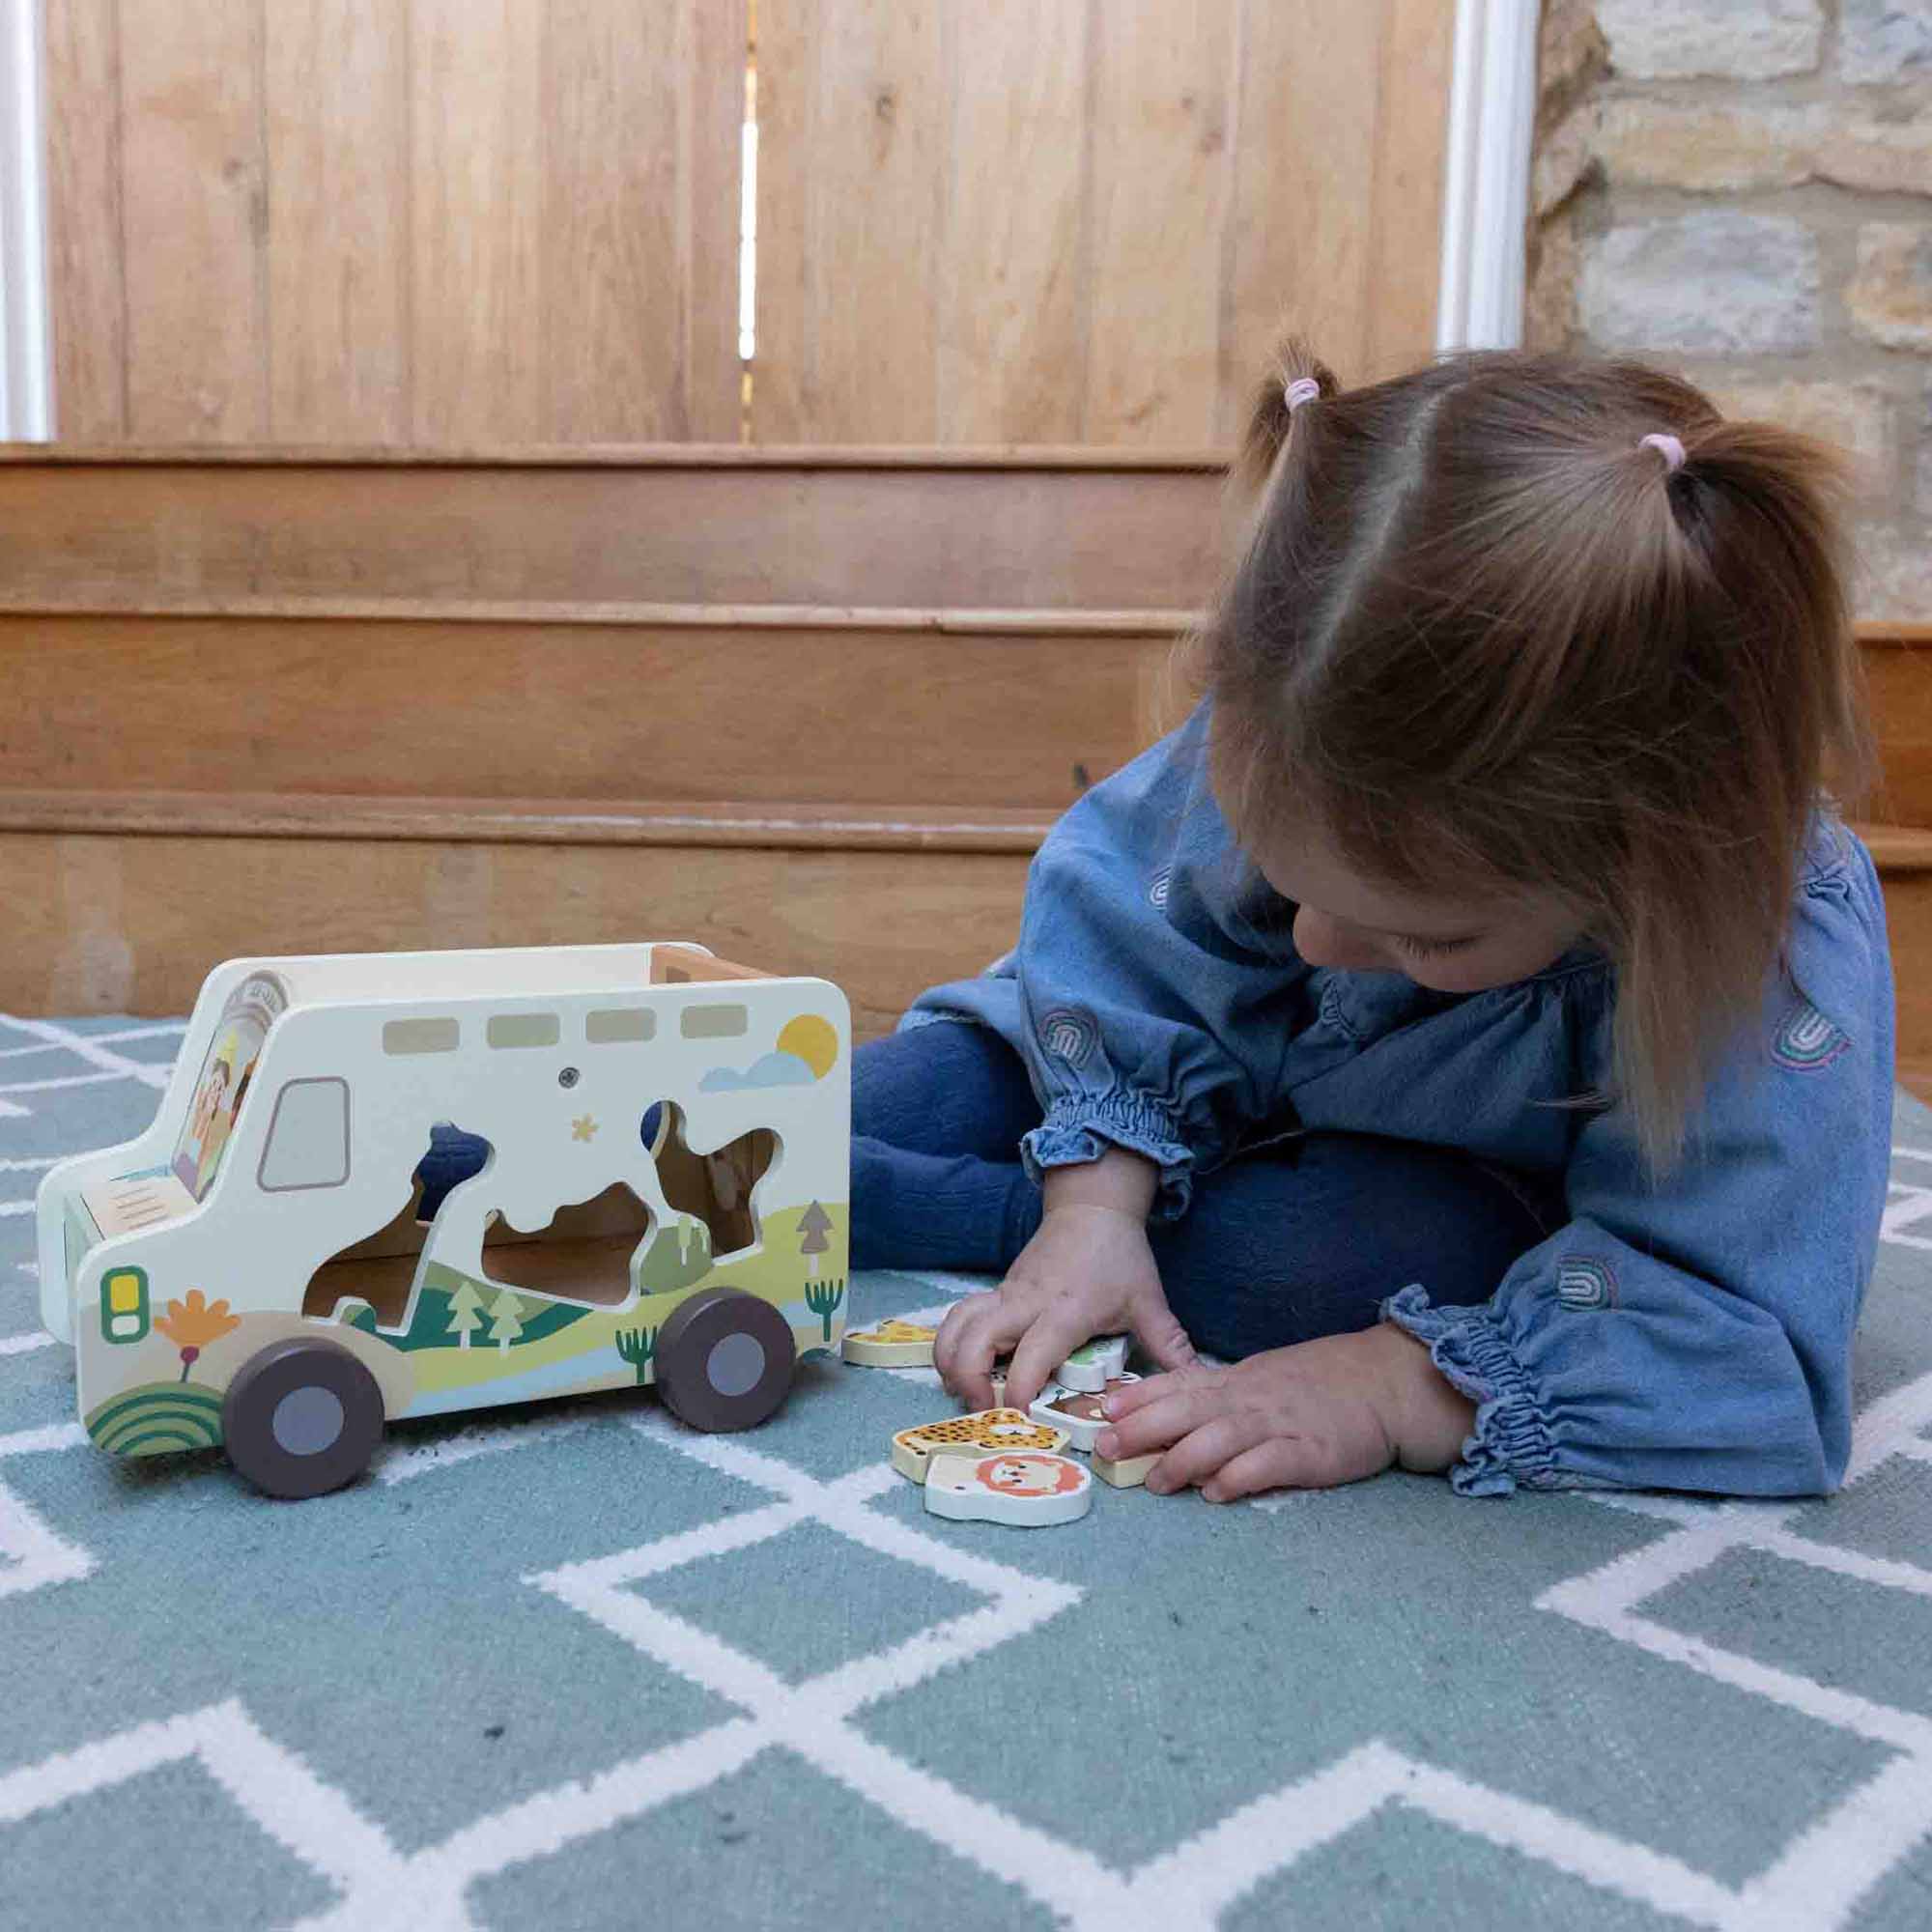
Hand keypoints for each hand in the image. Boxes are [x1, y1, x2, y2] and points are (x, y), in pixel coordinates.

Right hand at [933, 1154, 1195, 1412]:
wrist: (1091, 1207)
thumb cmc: (1119, 1256)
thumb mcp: (1148, 1301)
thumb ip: (1170, 1345)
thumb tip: (1197, 1384)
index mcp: (1067, 1309)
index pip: (1034, 1353)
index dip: (1021, 1389)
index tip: (1021, 1419)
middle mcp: (1027, 1302)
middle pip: (975, 1339)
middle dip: (968, 1380)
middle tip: (984, 1412)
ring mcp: (1006, 1294)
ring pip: (956, 1325)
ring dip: (951, 1362)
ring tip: (966, 1395)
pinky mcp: (996, 1291)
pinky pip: (960, 1317)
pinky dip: (951, 1344)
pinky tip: (962, 1369)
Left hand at [1094, 1323, 1475, 1500]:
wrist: (1381, 1383)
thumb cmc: (1316, 1385)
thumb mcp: (1261, 1381)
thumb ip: (1218, 1399)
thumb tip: (1169, 1421)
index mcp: (1235, 1381)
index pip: (1177, 1385)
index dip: (1137, 1399)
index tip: (1100, 1412)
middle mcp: (1248, 1399)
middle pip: (1186, 1410)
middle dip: (1142, 1428)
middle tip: (1108, 1447)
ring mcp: (1277, 1424)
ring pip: (1220, 1438)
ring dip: (1183, 1461)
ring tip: (1157, 1483)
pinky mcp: (1309, 1452)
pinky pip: (1267, 1464)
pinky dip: (1239, 1478)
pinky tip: (1217, 1492)